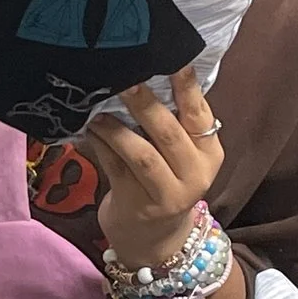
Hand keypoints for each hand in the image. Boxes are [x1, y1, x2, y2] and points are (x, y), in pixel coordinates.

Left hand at [79, 67, 222, 269]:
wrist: (154, 241)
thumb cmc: (163, 183)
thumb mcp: (179, 157)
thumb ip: (172, 123)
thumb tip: (144, 72)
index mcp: (210, 153)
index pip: (199, 113)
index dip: (187, 86)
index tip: (173, 58)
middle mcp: (195, 173)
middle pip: (169, 133)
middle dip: (145, 103)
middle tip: (124, 78)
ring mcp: (167, 194)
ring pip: (142, 154)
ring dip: (117, 129)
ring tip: (96, 110)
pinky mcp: (138, 206)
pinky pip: (116, 169)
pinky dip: (101, 147)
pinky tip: (88, 130)